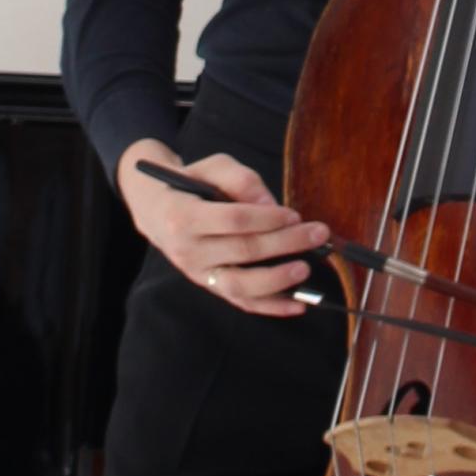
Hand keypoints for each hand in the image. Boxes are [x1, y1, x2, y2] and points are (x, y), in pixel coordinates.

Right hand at [118, 141, 330, 316]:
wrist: (158, 212)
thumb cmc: (190, 186)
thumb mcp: (210, 168)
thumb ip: (240, 179)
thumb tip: (271, 205)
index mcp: (183, 216)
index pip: (233, 220)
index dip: (267, 218)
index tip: (294, 214)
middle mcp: (188, 250)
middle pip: (243, 250)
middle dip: (285, 243)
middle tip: (317, 234)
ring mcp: (198, 274)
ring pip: (240, 285)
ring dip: (277, 280)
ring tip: (304, 269)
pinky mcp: (210, 287)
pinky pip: (241, 302)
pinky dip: (271, 307)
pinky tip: (298, 305)